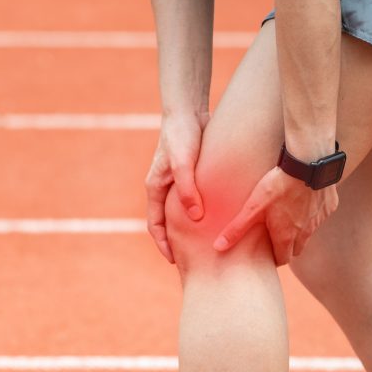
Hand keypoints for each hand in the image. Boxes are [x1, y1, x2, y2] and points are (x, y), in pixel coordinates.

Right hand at [144, 111, 208, 263]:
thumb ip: (188, 190)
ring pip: (180, 213)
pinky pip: (194, 200)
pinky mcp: (190, 175)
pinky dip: (201, 213)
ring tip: (204, 244)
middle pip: (166, 223)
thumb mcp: (183, 164)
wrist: (188, 110)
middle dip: (175, 242)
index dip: (163, 245)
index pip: (155, 226)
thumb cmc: (182, 135)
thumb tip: (195, 218)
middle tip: (190, 259)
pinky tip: (216, 220)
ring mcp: (176, 182)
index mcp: (155, 188)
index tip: (174, 261)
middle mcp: (164, 188)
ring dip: (188, 229)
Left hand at [213, 167, 338, 265]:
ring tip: (287, 216)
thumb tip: (218, 247)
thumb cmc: (278, 185)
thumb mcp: (253, 207)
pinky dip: (312, 212)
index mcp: (287, 236)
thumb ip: (236, 229)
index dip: (273, 259)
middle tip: (274, 236)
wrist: (309, 162)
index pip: (282, 260)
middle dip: (287, 247)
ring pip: (309, 232)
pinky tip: (304, 200)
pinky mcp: (330, 205)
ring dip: (299, 229)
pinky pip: (320, 215)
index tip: (266, 254)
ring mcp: (319, 219)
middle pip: (297, 249)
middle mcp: (306, 232)